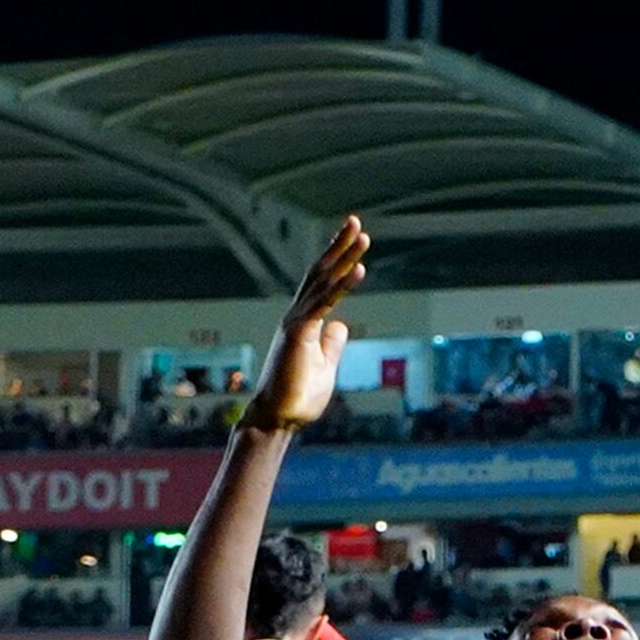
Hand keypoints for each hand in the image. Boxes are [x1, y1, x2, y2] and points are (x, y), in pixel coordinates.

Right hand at [242, 218, 367, 430]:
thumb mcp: (325, 366)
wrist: (277, 418)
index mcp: (304, 321)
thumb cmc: (298, 396)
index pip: (322, 283)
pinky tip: (358, 270)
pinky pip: (324, 304)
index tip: (352, 239)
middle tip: (356, 221)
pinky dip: (342, 285)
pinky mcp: (299, 334)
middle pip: (320, 273)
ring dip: (343, 257)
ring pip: (322, 282)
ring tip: (361, 235)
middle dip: (339, 246)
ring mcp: (297, 323)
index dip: (337, 260)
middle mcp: (298, 315)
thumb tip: (340, 325)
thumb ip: (331, 344)